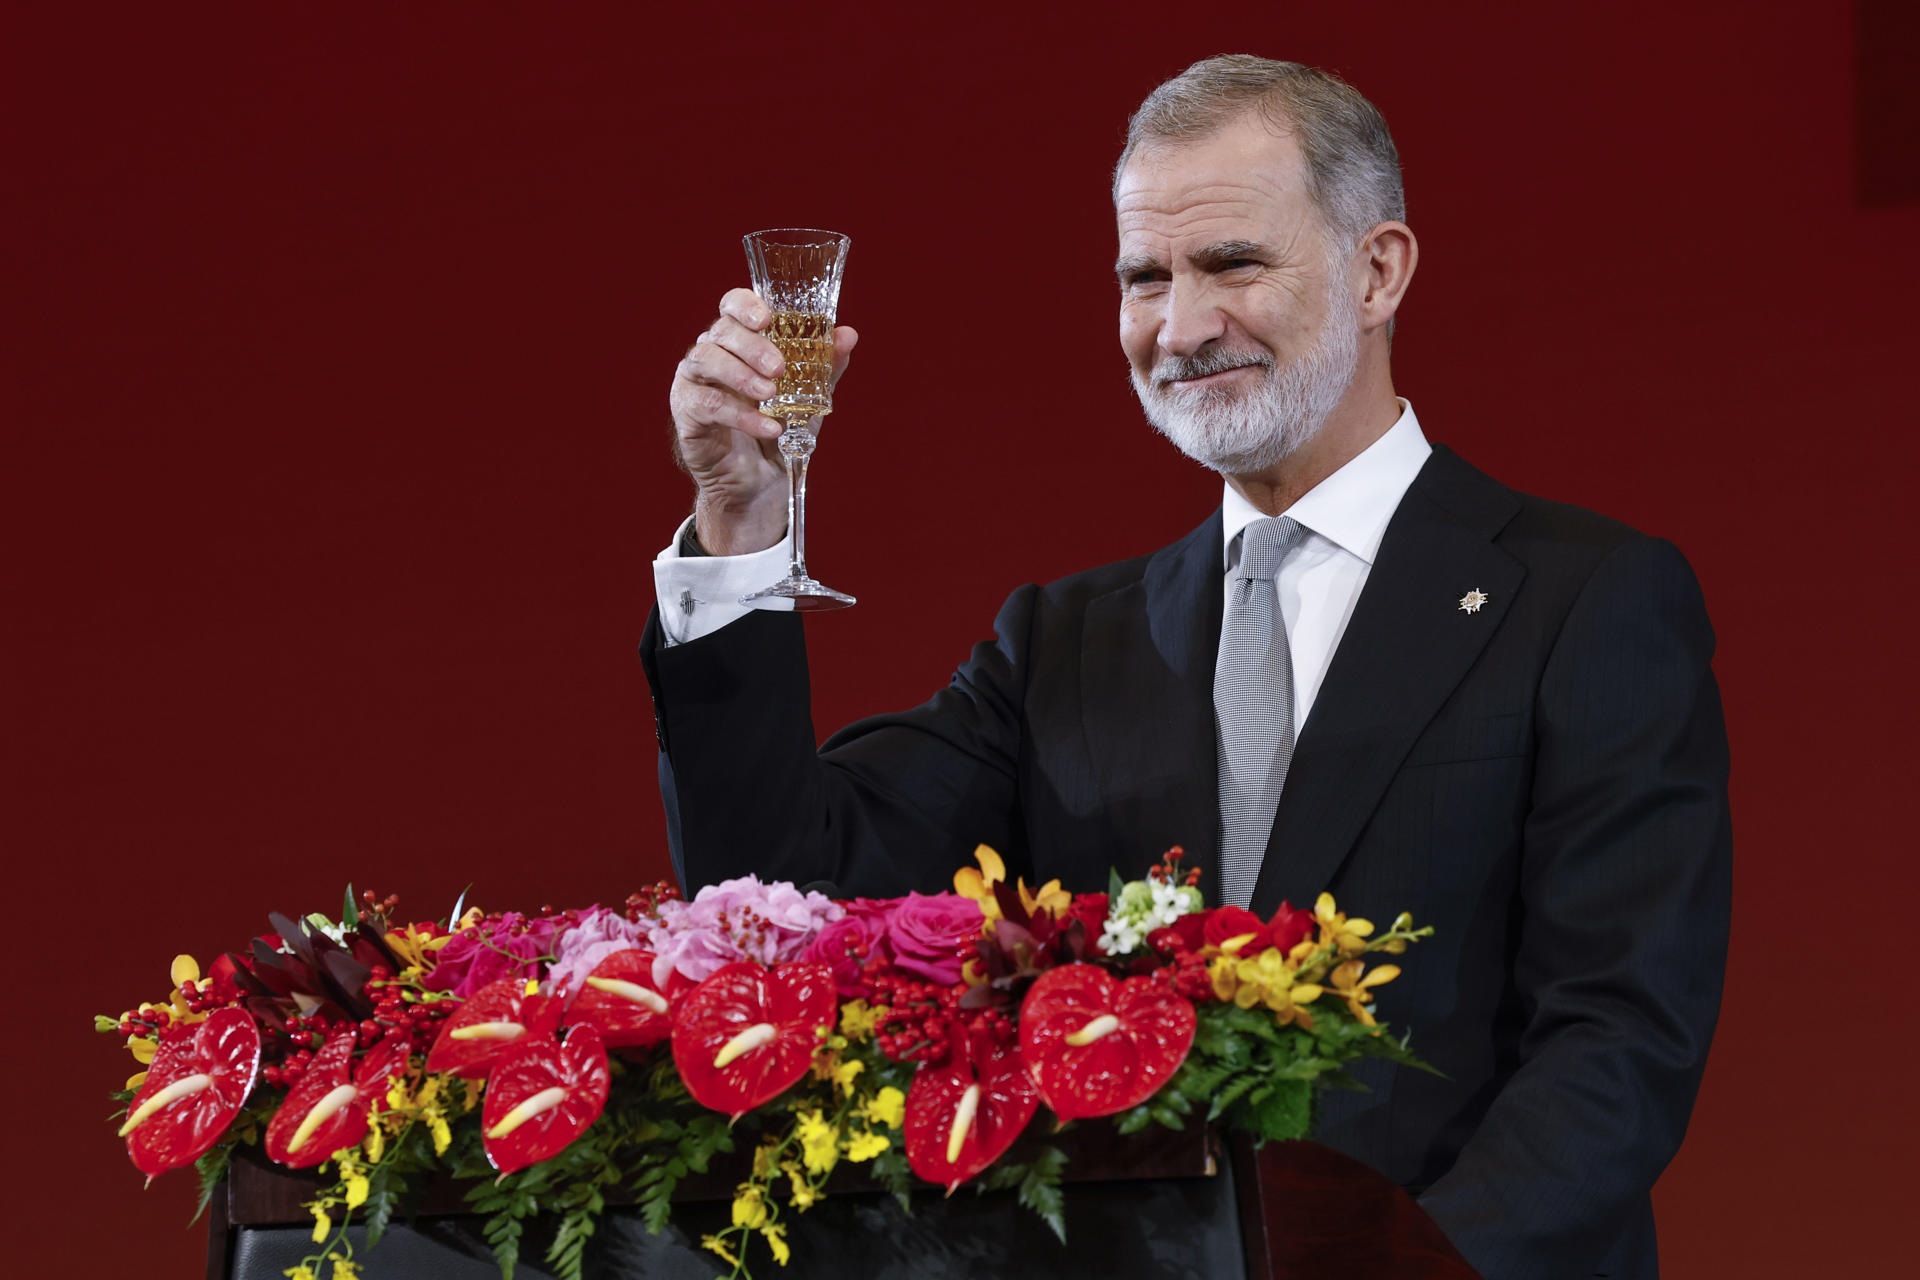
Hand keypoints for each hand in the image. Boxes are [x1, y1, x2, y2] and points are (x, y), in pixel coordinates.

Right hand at [669, 288, 858, 555]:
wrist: (761, 484)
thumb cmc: (779, 430)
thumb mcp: (808, 397)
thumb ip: (824, 366)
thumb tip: (848, 335)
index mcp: (739, 341)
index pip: (732, 305)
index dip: (745, 305)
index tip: (767, 318)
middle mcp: (711, 353)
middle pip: (721, 331)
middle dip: (752, 346)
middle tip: (779, 368)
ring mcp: (694, 381)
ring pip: (705, 360)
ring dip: (741, 376)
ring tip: (770, 395)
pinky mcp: (687, 412)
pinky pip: (708, 404)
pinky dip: (741, 415)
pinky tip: (769, 428)